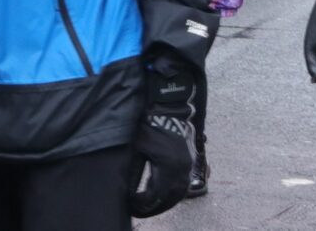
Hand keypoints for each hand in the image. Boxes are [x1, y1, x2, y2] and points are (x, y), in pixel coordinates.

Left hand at [125, 58, 199, 216]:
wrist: (168, 105)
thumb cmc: (149, 124)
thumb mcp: (136, 148)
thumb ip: (133, 171)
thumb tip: (125, 191)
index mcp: (168, 166)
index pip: (155, 196)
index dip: (142, 203)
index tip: (130, 204)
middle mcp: (183, 168)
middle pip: (169, 199)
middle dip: (154, 207)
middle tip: (138, 210)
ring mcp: (189, 164)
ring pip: (178, 193)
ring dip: (164, 201)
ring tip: (149, 205)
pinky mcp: (191, 159)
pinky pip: (183, 184)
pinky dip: (171, 192)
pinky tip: (159, 192)